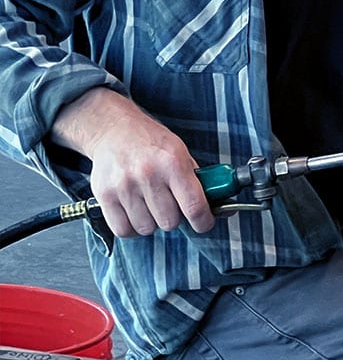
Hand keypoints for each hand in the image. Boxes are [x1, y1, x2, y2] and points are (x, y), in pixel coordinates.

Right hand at [52, 88, 215, 237]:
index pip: (194, 206)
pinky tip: (135, 212)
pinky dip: (131, 227)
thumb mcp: (180, 152)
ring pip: (146, 229)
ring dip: (152, 222)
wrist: (114, 129)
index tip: (204, 223)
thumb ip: (197, 181)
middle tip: (170, 204)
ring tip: (150, 204)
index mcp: (173, 162)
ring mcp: (124, 185)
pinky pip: (123, 230)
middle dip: (174, 217)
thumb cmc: (151, 142)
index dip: (203, 222)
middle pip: (170, 222)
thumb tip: (221, 207)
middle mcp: (148, 174)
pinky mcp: (104, 195)